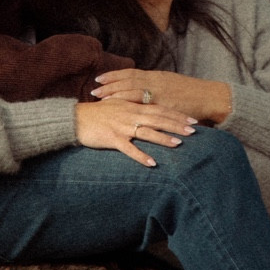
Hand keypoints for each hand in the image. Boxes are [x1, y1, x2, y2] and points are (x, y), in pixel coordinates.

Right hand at [74, 100, 195, 167]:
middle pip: (158, 119)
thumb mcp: (118, 106)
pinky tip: (152, 163)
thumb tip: (152, 113)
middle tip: (193, 130)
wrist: (76, 119)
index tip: (192, 120)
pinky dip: (141, 156)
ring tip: (178, 144)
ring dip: (163, 138)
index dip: (176, 114)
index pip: (160, 109)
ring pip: (146, 132)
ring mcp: (121, 126)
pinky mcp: (112, 138)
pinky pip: (129, 149)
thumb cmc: (98, 113)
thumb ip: (135, 108)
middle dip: (176, 124)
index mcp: (132, 106)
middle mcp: (130, 114)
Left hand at [92, 67, 231, 124]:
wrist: (210, 97)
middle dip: (109, 85)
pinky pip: (144, 105)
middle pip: (127, 81)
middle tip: (93, 89)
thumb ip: (157, 86)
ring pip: (132, 90)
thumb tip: (142, 87)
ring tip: (100, 99)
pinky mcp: (165, 105)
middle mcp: (156, 82)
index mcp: (156, 76)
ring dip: (115, 94)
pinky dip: (131, 107)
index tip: (99, 77)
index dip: (113, 76)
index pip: (130, 73)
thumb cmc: (192, 93)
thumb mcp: (172, 84)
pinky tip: (120, 111)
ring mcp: (160, 93)